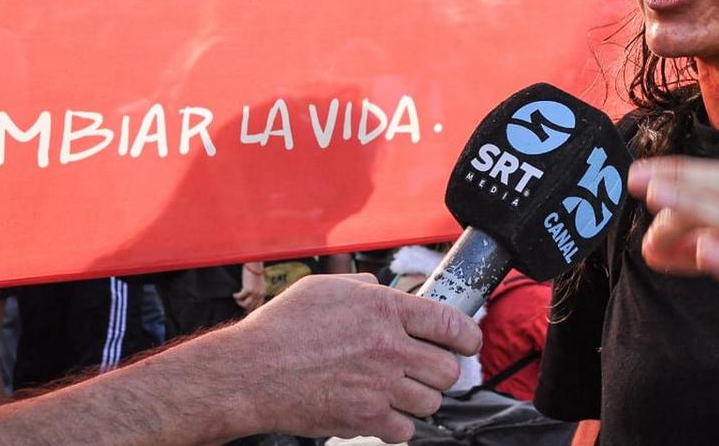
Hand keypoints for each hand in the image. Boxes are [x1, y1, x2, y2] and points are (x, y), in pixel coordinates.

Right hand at [220, 273, 481, 441]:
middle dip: (441, 370)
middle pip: (448, 369)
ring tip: (397, 391)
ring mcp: (380, 385)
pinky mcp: (365, 418)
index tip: (467, 342)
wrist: (250, 373)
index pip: (451, 323)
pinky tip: (381, 411)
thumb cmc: (281, 329)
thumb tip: (385, 292)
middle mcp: (388, 347)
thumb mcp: (326, 288)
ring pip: (431, 402)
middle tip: (425, 369)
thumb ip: (364, 287)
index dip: (468, 335)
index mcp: (384, 309)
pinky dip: (398, 425)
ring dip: (419, 398)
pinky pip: (405, 430)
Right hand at [234, 263, 265, 311]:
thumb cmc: (254, 273)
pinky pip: (240, 297)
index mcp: (263, 293)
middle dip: (243, 306)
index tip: (244, 309)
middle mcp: (260, 294)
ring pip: (245, 305)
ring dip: (239, 302)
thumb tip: (248, 301)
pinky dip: (236, 296)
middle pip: (251, 307)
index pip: (258, 307)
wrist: (254, 265)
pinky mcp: (248, 289)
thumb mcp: (258, 284)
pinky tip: (234, 294)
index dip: (250, 309)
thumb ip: (256, 291)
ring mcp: (255, 292)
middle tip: (238, 302)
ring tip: (236, 298)